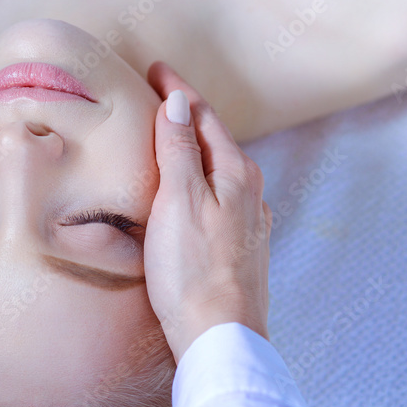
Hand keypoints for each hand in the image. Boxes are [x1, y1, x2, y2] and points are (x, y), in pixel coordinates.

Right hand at [143, 62, 271, 362]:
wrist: (219, 336)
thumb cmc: (192, 270)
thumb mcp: (179, 200)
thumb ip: (180, 149)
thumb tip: (179, 103)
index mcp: (237, 173)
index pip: (204, 116)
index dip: (179, 90)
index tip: (155, 69)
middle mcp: (251, 192)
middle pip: (217, 139)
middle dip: (190, 114)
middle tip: (160, 95)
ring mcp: (249, 221)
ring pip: (220, 169)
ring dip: (197, 147)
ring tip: (172, 136)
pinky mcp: (240, 247)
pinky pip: (220, 196)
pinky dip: (201, 179)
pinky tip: (192, 191)